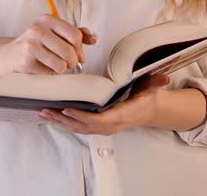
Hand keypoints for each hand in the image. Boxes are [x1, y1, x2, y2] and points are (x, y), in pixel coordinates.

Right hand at [0, 13, 97, 74]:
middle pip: (69, 51)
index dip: (79, 48)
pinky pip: (50, 72)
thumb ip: (75, 34)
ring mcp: (31, 45)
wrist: (10, 55)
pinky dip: (50, 73)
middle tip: (68, 63)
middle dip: (73, 61)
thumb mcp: (54, 33)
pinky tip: (43, 67)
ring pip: (61, 64)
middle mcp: (38, 30)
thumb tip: (94, 38)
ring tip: (55, 64)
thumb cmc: (35, 44)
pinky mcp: (27, 61)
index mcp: (48, 19)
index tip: (77, 53)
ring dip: (62, 68)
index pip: (75, 35)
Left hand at [38, 72, 172, 134]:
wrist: (149, 110)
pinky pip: (78, 126)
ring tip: (42, 113)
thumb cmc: (147, 97)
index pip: (98, 120)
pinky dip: (64, 122)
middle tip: (45, 110)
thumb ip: (155, 82)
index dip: (81, 116)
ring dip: (59, 122)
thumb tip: (164, 78)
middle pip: (82, 126)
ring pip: (77, 128)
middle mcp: (109, 125)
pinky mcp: (97, 126)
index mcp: (120, 115)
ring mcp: (102, 127)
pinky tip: (51, 115)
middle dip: (63, 119)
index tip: (66, 108)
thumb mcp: (152, 88)